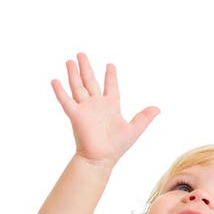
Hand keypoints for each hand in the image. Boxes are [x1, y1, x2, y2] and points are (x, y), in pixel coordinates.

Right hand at [51, 53, 159, 168]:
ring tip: (69, 61)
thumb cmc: (117, 147)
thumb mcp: (134, 130)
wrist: (101, 159)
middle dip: (86, 68)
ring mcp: (85, 109)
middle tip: (81, 54)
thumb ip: (144, 117)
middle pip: (90, 81)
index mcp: (111, 106)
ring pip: (77, 87)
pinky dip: (60, 91)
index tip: (110, 65)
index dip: (111, 76)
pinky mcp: (76, 115)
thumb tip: (158, 108)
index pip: (111, 87)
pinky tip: (54, 80)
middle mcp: (97, 105)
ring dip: (73, 74)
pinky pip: (66, 101)